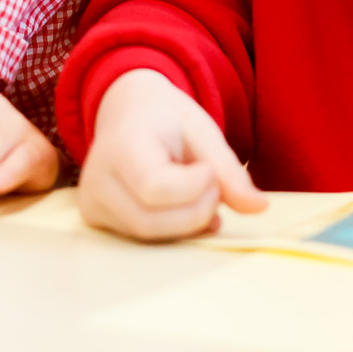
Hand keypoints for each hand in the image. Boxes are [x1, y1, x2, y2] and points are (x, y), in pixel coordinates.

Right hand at [77, 68, 266, 240]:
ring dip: (188, 224)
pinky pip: (140, 238)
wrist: (127, 113)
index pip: (154, 187)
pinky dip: (172, 230)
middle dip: (196, 212)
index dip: (194, 188)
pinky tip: (187, 211)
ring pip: (147, 236)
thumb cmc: (166, 119)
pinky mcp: (97, 220)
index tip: (209, 169)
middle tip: (213, 187)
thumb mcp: (201, 131)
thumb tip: (260, 207)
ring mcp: (92, 204)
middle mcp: (96, 178)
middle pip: (150, 221)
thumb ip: (228, 169)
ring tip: (202, 197)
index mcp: (120, 144)